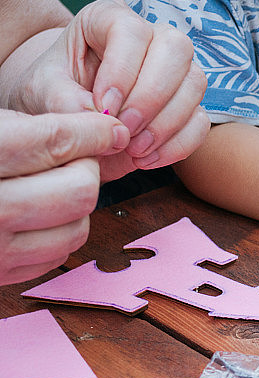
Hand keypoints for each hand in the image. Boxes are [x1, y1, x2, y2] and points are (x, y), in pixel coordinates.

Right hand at [0, 109, 127, 284]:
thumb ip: (28, 123)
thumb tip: (97, 121)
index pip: (55, 141)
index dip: (94, 130)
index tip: (110, 128)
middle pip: (80, 190)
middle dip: (86, 168)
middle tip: (73, 157)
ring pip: (76, 229)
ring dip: (76, 205)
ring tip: (52, 185)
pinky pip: (55, 256)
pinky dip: (58, 233)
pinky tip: (38, 214)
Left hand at [6, 0, 208, 181]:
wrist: (69, 119)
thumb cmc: (53, 93)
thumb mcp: (43, 93)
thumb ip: (66, 103)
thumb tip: (111, 126)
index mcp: (109, 19)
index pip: (131, 31)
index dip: (122, 70)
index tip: (104, 106)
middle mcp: (152, 38)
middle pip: (177, 48)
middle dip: (152, 96)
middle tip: (124, 129)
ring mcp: (176, 71)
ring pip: (195, 84)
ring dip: (166, 124)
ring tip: (132, 148)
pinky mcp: (189, 105)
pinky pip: (201, 122)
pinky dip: (177, 145)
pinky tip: (146, 159)